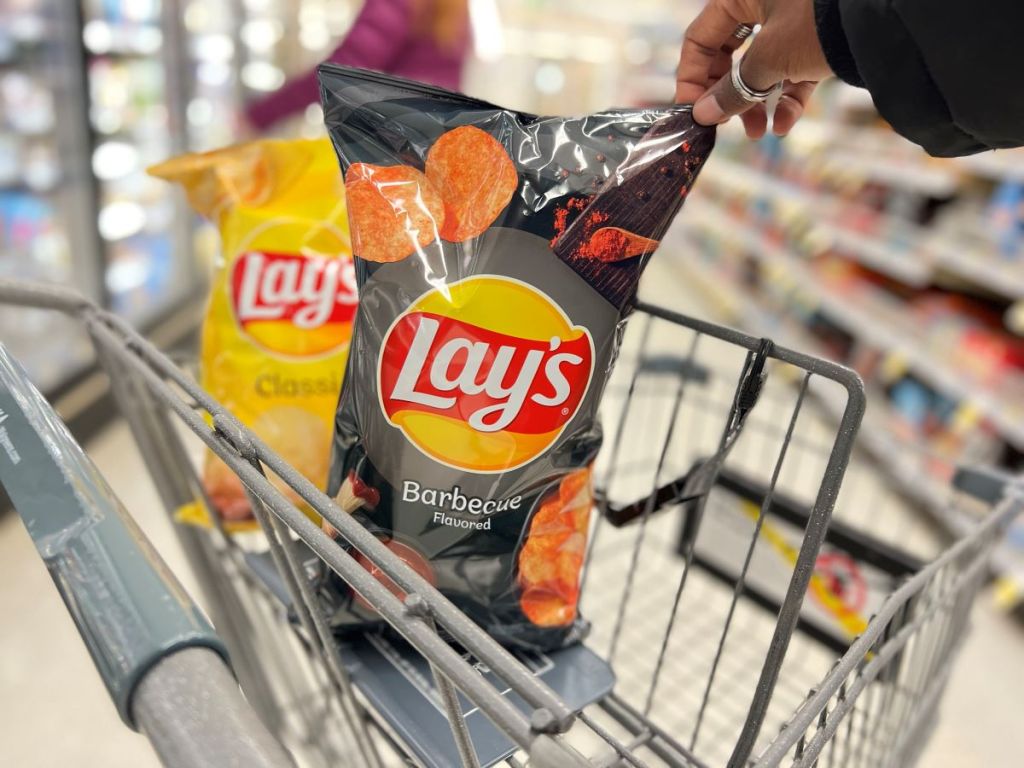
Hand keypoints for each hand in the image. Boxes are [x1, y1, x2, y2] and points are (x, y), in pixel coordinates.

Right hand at [676, 0, 832, 137]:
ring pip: (761, 67)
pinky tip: (784, 125)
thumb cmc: (820, 23)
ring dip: (756, 104)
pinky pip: (792, 71)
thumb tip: (703, 114)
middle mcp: (762, 3)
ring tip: (759, 133)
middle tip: (728, 126)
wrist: (888, 13)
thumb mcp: (770, 59)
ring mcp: (791, 20)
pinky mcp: (816, 39)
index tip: (696, 114)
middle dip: (730, 96)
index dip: (692, 80)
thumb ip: (732, 89)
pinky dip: (787, 98)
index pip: (699, 40)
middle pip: (729, 56)